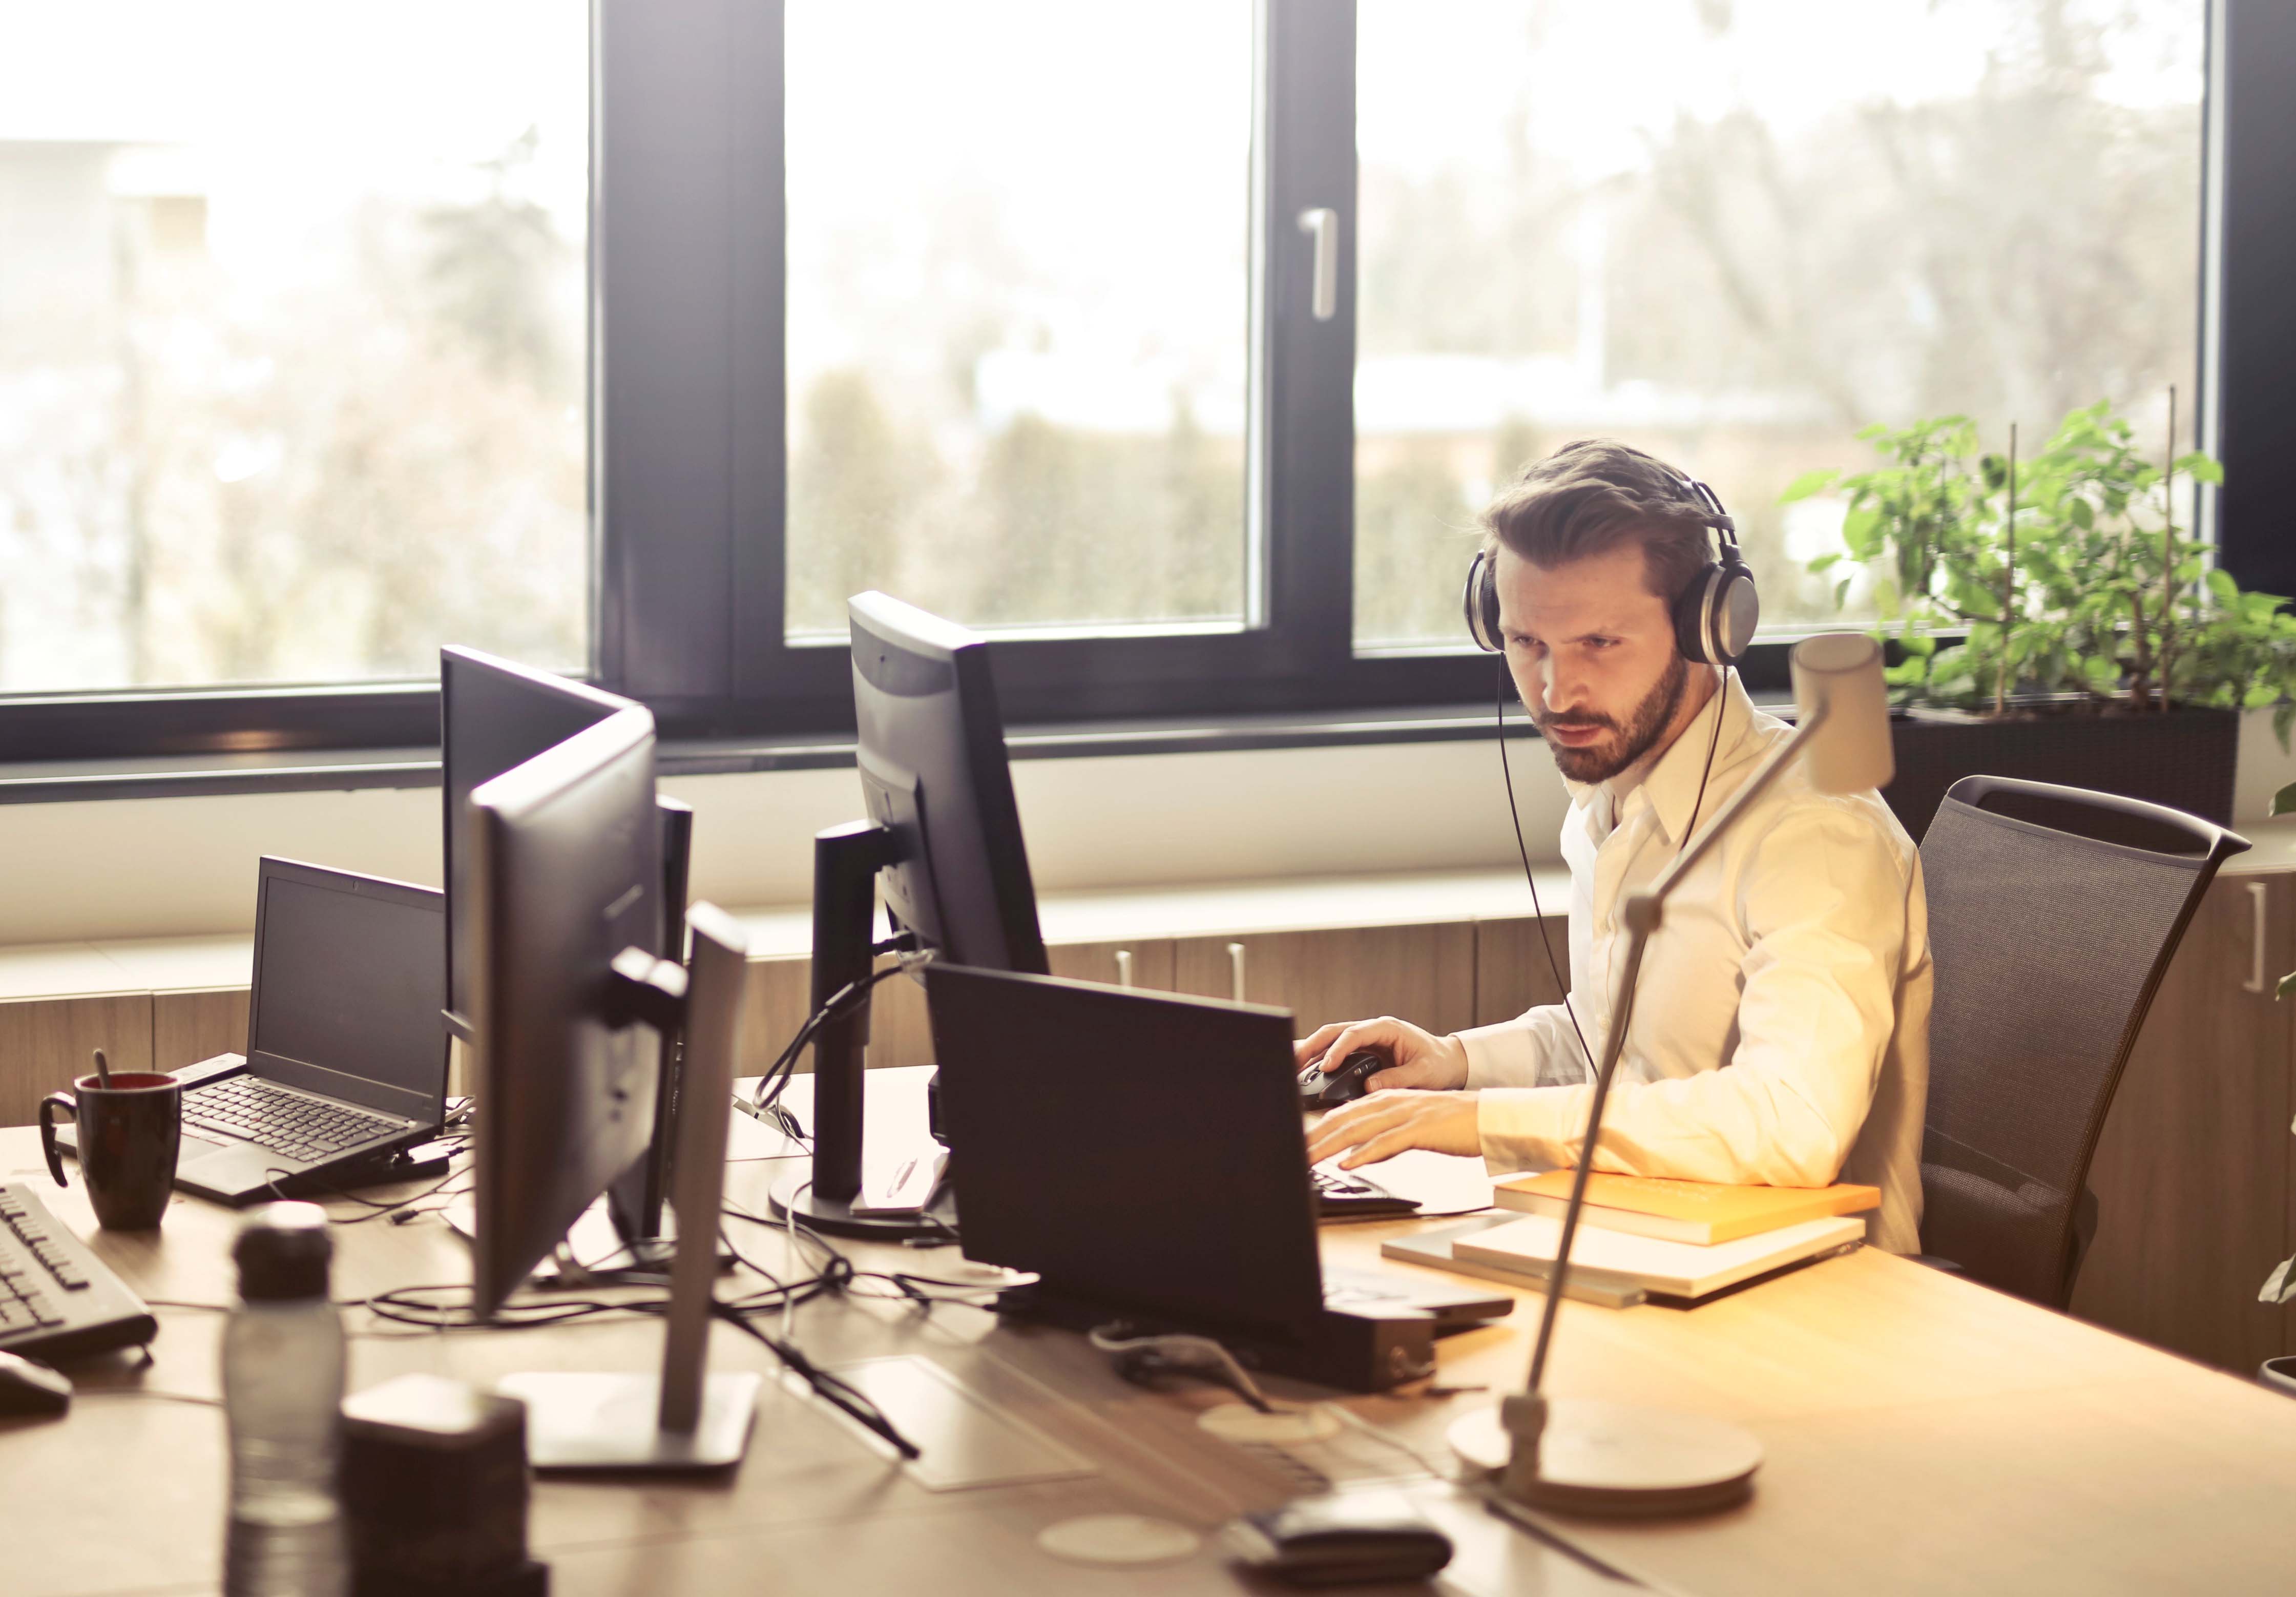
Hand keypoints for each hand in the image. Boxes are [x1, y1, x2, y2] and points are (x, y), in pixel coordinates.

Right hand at [1293, 1016, 1468, 1092]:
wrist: (1447, 1062)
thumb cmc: (1438, 1064)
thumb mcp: (1423, 1073)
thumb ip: (1397, 1079)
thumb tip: (1368, 1087)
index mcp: (1386, 1028)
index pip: (1354, 1034)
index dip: (1337, 1050)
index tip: (1326, 1067)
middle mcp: (1372, 1030)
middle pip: (1333, 1032)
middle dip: (1311, 1046)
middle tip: (1293, 1063)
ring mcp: (1365, 1040)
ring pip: (1329, 1040)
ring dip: (1310, 1053)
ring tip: (1291, 1068)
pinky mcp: (1361, 1052)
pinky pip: (1335, 1053)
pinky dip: (1319, 1061)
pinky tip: (1306, 1073)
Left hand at [1306, 1090, 1481, 1168]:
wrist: (1489, 1117)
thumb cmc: (1453, 1125)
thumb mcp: (1411, 1128)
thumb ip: (1384, 1137)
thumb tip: (1358, 1154)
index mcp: (1387, 1100)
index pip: (1342, 1114)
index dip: (1316, 1130)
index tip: (1297, 1145)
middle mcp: (1391, 1102)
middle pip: (1342, 1120)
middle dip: (1313, 1138)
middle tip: (1291, 1154)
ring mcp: (1405, 1114)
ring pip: (1358, 1129)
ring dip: (1329, 1146)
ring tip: (1307, 1160)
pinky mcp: (1420, 1129)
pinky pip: (1387, 1142)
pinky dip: (1364, 1153)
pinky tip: (1348, 1163)